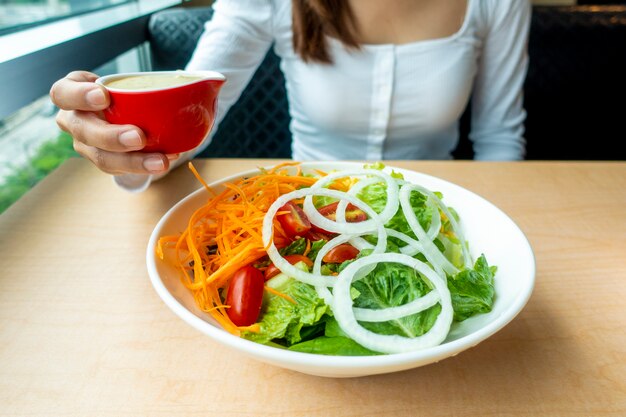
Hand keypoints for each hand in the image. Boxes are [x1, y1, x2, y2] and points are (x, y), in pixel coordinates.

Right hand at [50, 71, 176, 174]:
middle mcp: (74, 120)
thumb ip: (150, 81)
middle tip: (139, 136)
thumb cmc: (126, 93)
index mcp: (72, 93)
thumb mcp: (128, 82)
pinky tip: (164, 161)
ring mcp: (86, 144)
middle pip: (83, 131)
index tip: (104, 96)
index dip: (79, 96)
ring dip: (133, 161)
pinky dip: (143, 166)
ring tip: (161, 161)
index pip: (63, 93)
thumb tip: (200, 78)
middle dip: (111, 136)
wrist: (128, 116)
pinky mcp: (103, 161)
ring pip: (102, 157)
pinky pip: (120, 169)